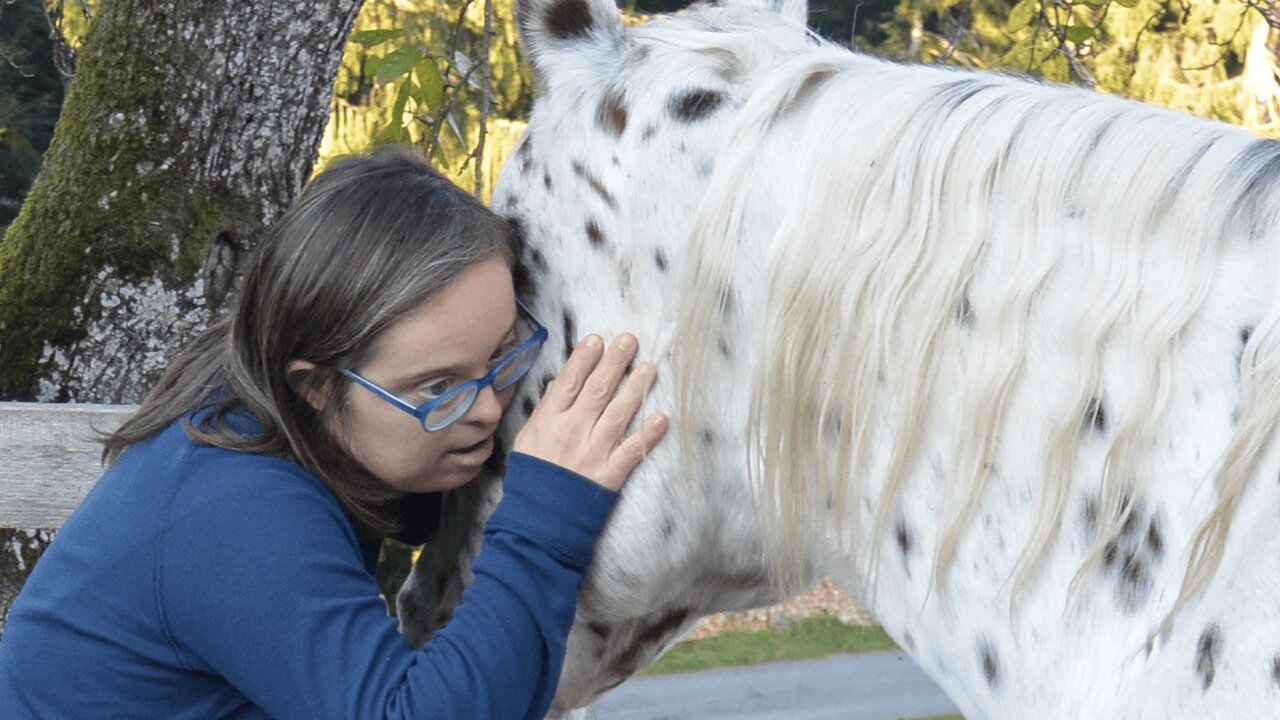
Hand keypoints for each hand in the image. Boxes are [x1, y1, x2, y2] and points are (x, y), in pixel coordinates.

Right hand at [513, 333, 667, 490]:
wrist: (537, 522)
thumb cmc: (533, 478)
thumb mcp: (527, 440)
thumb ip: (546, 411)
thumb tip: (562, 383)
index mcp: (549, 422)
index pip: (569, 383)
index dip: (584, 359)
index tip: (597, 339)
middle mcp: (573, 432)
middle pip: (597, 390)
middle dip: (615, 362)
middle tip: (629, 340)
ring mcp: (593, 453)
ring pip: (618, 414)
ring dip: (636, 389)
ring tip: (649, 368)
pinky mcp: (610, 474)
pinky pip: (632, 450)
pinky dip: (648, 435)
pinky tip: (662, 418)